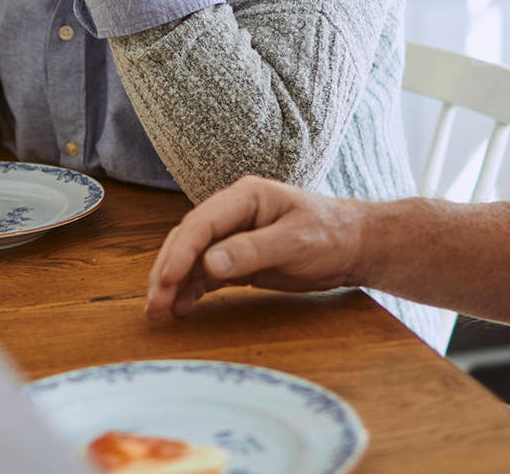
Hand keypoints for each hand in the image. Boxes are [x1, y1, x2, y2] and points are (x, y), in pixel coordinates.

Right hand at [145, 176, 369, 322]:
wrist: (355, 246)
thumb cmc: (331, 235)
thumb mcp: (295, 242)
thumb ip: (252, 251)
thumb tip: (209, 264)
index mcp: (245, 197)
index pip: (201, 223)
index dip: (180, 252)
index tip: (166, 280)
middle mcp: (233, 213)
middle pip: (189, 240)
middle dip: (168, 271)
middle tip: (154, 304)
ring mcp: (234, 236)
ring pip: (192, 259)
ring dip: (174, 284)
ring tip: (159, 311)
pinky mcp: (238, 259)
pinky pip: (206, 274)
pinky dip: (191, 290)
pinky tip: (181, 308)